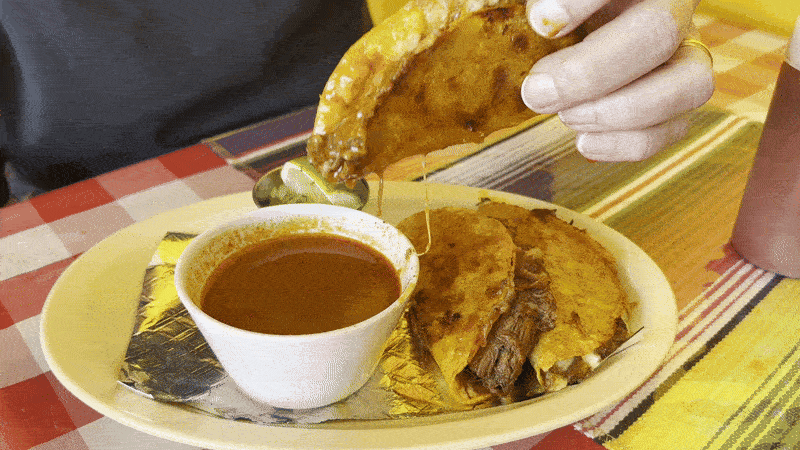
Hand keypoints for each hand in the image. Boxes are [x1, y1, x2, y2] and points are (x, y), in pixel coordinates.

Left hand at [522, 0, 714, 160]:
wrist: (576, 31)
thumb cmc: (561, 13)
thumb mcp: (549, 3)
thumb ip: (550, 1)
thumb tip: (545, 20)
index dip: (581, 3)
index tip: (541, 22)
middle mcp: (674, 7)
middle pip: (660, 31)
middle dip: (593, 71)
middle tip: (540, 90)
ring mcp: (685, 54)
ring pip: (689, 84)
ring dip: (621, 112)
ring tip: (566, 116)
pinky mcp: (678, 99)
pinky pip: (675, 127)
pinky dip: (628, 143)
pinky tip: (584, 142)